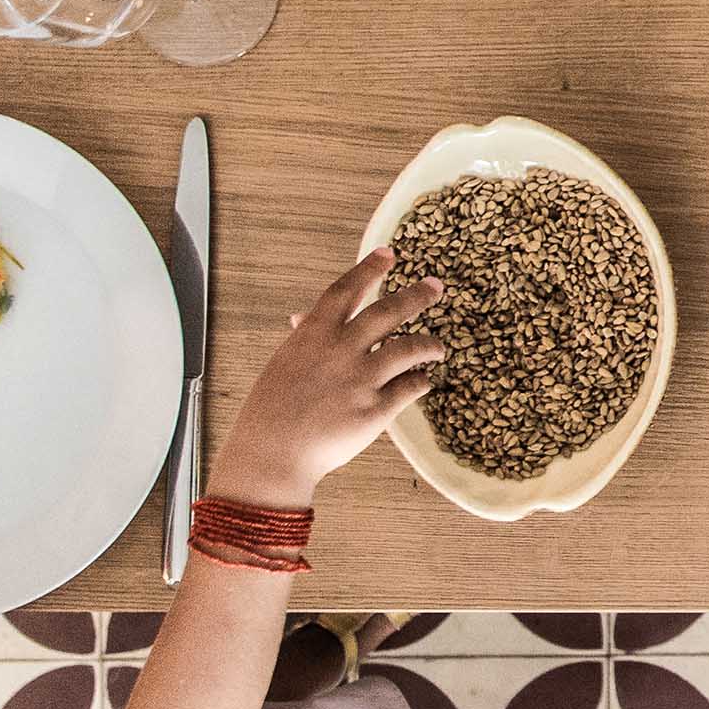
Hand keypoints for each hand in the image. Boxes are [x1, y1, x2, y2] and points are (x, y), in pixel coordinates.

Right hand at [210, 247, 443, 508]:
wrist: (272, 454)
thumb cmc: (271, 410)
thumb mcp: (283, 363)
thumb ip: (304, 338)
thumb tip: (303, 316)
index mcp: (315, 334)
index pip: (347, 289)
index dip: (369, 268)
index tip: (389, 254)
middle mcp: (342, 350)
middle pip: (389, 311)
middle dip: (417, 296)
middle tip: (436, 287)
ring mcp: (362, 379)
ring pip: (410, 348)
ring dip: (429, 344)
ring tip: (438, 346)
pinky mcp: (376, 411)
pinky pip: (410, 387)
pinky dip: (421, 381)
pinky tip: (424, 380)